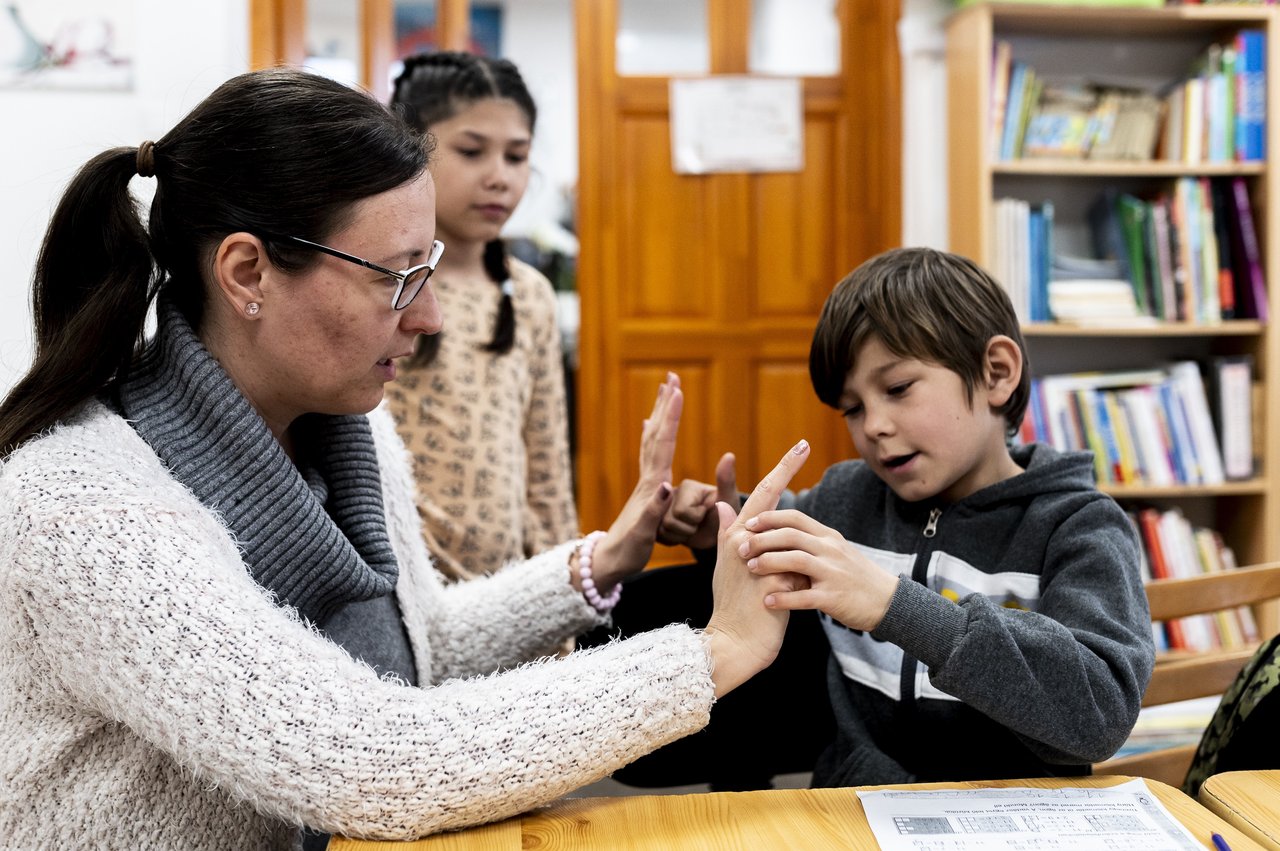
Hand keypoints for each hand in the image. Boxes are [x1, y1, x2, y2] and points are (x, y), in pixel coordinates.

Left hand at [584, 373, 681, 590]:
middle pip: (657, 434)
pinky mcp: (646, 490)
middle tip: (672, 377)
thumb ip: (654, 510)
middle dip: (665, 405)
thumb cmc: (627, 551)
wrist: (608, 562)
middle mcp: (648, 479)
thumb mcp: (642, 534)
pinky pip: (650, 453)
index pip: (663, 444)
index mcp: (651, 486)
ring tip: (665, 392)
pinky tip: (650, 428)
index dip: (671, 417)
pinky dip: (653, 435)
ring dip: (661, 414)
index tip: (677, 390)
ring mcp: (646, 483)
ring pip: (653, 439)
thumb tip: (665, 485)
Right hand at [656, 452, 737, 549]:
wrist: (719, 534)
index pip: (682, 510)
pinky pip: (660, 536)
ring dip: (682, 535)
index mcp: (686, 486)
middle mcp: (670, 493)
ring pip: (663, 530)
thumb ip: (726, 480)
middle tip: (699, 522)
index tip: (706, 512)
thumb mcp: (727, 499)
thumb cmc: (726, 513)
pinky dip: (674, 540)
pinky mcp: (658, 520)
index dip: (696, 518)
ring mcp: (662, 507)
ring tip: (693, 527)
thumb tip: (730, 455)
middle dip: (688, 528)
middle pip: (669, 521)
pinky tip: (684, 533)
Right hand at [704, 439, 809, 697]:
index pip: (759, 495)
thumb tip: (724, 505)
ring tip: (796, 560)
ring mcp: (756, 562)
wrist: (734, 643)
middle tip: (802, 443)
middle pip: (768, 497)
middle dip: (785, 468)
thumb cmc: (736, 606)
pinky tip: (805, 579)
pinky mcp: (771, 582)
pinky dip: (804, 569)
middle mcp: (742, 543)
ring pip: (787, 532)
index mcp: (736, 538)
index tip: (796, 446)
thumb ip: (729, 534)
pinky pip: (795, 564)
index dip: (777, 470)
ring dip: (798, 537)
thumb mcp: (729, 567)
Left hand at [739, 509, 899, 631]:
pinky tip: (767, 600)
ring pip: (795, 561)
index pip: (795, 518)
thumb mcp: (836, 551)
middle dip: (762, 540)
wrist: (888, 602)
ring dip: (768, 563)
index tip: (749, 524)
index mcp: (828, 537)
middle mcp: (830, 550)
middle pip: (790, 536)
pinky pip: (804, 596)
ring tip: (750, 569)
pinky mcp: (834, 598)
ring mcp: (833, 573)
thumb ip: (810, 540)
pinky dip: (783, 598)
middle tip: (741, 548)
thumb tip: (781, 529)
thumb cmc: (854, 576)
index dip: (769, 519)